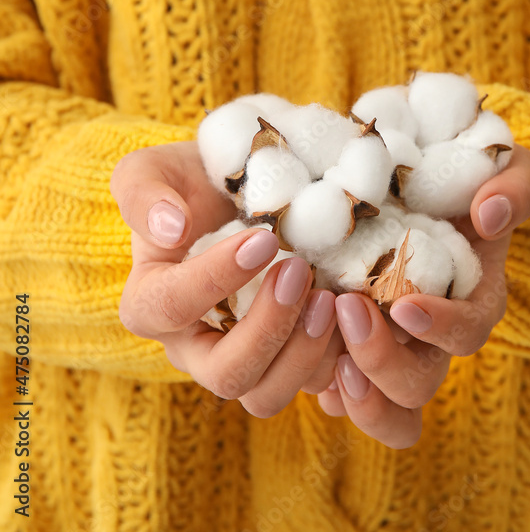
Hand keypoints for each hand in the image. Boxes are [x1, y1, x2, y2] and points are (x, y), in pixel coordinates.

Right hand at [111, 141, 337, 415]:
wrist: (241, 190)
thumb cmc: (192, 179)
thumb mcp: (153, 168)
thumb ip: (142, 192)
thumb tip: (169, 230)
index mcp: (151, 302)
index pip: (170, 307)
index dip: (214, 280)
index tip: (261, 239)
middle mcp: (193, 346)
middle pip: (224, 374)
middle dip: (268, 329)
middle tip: (301, 271)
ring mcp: (242, 360)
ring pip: (267, 394)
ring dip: (305, 352)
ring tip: (332, 297)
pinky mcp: (285, 362)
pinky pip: (311, 385)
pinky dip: (336, 358)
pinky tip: (353, 313)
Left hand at [316, 143, 529, 446]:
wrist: (402, 166)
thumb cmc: (456, 166)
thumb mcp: (501, 161)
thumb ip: (515, 183)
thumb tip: (490, 216)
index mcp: (470, 297)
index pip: (467, 333)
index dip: (442, 328)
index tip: (406, 303)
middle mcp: (428, 333)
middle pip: (416, 383)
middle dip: (382, 360)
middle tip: (347, 308)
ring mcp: (385, 343)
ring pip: (379, 405)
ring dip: (351, 387)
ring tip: (320, 350)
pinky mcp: (341, 343)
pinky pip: (334, 392)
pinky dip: (317, 381)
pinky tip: (298, 349)